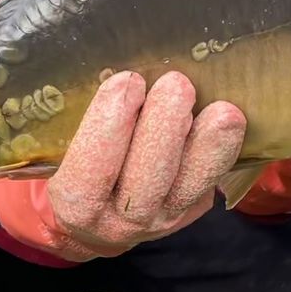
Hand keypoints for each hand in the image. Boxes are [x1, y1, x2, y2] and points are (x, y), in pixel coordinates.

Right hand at [45, 71, 245, 257]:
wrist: (97, 220)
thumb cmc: (77, 166)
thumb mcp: (57, 154)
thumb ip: (73, 123)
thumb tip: (118, 71)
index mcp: (77, 205)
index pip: (90, 172)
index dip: (107, 126)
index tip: (124, 80)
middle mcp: (120, 220)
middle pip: (144, 181)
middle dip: (163, 129)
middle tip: (176, 84)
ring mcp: (162, 218)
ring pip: (186, 186)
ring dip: (206, 145)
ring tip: (221, 111)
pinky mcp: (192, 209)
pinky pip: (210, 182)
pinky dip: (222, 152)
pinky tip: (232, 123)